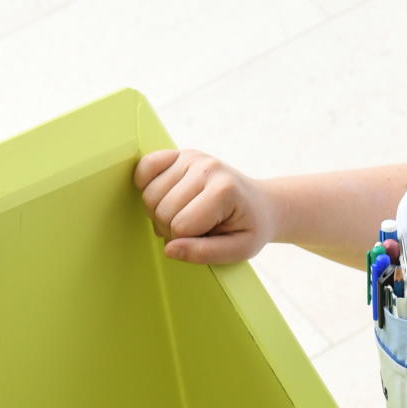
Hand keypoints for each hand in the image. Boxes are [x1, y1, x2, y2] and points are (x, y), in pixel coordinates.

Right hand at [133, 149, 276, 264]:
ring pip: (150, 195)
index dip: (185, 242)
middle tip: (194, 229)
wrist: (261, 204)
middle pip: (162, 210)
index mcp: (225, 191)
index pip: (181, 227)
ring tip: (185, 213)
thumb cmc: (249, 228)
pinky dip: (146, 184)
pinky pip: (145, 166)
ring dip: (160, 211)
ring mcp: (193, 158)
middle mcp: (208, 168)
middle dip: (171, 229)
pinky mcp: (181, 154)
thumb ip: (205, 253)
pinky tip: (167, 195)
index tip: (204, 239)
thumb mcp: (239, 250)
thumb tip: (169, 249)